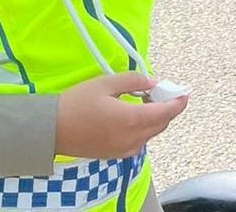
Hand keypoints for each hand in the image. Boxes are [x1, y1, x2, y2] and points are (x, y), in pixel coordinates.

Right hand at [55, 72, 188, 158]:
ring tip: (144, 100)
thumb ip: (134, 81)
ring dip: (154, 117)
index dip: (179, 102)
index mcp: (133, 119)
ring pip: (151, 132)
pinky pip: (139, 140)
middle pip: (162, 123)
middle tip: (160, 91)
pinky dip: (143, 127)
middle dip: (167, 107)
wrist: (51, 130)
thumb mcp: (106, 83)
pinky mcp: (117, 154)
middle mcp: (134, 138)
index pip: (168, 112)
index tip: (184, 92)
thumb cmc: (77, 103)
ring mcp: (126, 149)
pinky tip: (132, 114)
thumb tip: (153, 82)